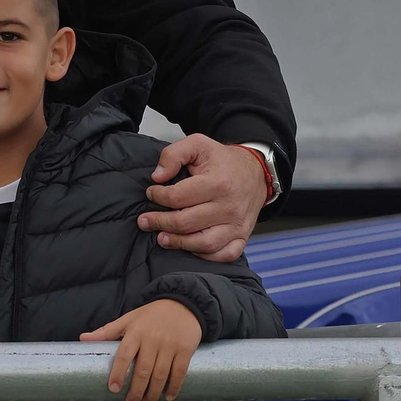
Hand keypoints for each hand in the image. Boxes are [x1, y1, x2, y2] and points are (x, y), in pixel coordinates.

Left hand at [80, 299, 201, 400]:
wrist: (182, 304)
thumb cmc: (150, 315)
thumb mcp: (128, 319)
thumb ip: (106, 332)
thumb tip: (82, 339)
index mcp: (135, 332)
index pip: (124, 355)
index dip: (118, 373)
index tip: (114, 389)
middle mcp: (152, 339)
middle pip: (143, 370)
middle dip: (136, 390)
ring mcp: (170, 345)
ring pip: (161, 374)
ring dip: (153, 392)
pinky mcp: (185, 349)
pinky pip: (179, 372)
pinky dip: (174, 387)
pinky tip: (167, 397)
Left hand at [137, 135, 267, 261]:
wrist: (255, 171)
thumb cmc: (223, 160)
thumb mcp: (198, 144)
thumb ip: (173, 154)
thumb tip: (158, 176)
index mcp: (217, 183)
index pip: (178, 197)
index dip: (158, 196)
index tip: (151, 193)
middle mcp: (228, 207)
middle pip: (186, 223)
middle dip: (160, 222)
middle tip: (145, 221)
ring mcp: (237, 224)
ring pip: (203, 243)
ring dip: (178, 243)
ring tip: (161, 238)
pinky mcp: (243, 236)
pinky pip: (224, 254)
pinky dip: (205, 256)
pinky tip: (190, 248)